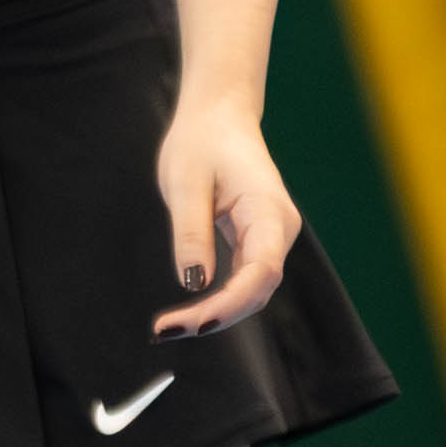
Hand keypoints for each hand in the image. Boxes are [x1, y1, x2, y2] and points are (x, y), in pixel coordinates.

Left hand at [151, 98, 299, 337]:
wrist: (219, 116)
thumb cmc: (202, 141)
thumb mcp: (185, 182)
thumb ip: (192, 232)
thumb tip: (195, 284)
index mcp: (269, 210)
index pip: (261, 271)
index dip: (230, 303)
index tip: (192, 321)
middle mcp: (279, 229)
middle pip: (257, 289)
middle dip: (217, 316)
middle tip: (166, 329)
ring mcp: (270, 237)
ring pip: (251, 291)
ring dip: (215, 313)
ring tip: (171, 326)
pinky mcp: (256, 241)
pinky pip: (243, 281)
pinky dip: (217, 300)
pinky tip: (187, 312)